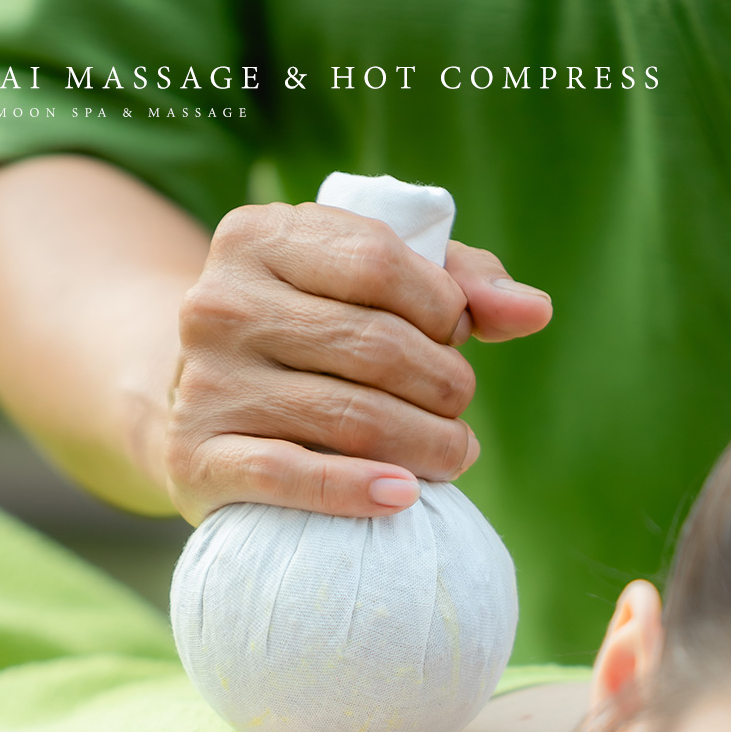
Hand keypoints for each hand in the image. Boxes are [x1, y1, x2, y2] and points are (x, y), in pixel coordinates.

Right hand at [164, 201, 551, 523]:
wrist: (194, 401)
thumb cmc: (306, 334)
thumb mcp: (366, 284)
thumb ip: (456, 283)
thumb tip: (536, 311)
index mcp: (258, 236)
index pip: (380, 262)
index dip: (442, 307)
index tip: (455, 336)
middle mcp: (219, 302)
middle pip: (376, 344)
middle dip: (445, 384)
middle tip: (459, 409)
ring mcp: (204, 382)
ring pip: (350, 417)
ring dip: (428, 445)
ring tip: (454, 455)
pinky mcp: (197, 456)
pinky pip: (290, 476)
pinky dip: (358, 490)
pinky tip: (404, 495)